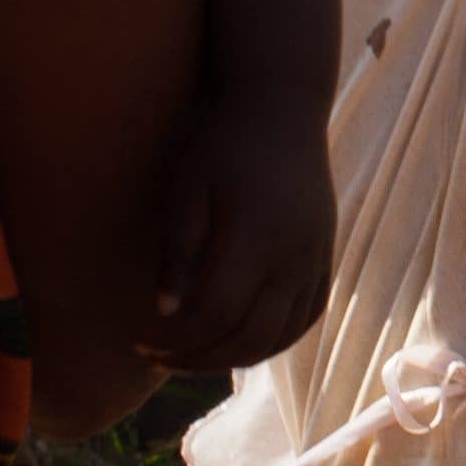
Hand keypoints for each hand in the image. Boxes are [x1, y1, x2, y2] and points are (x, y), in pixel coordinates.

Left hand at [148, 95, 333, 375]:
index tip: (140, 340)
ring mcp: (316, 260)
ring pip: (280, 337)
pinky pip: (304, 319)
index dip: (175, 339)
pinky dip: (271, 341)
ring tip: (191, 354)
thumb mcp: (186, 188)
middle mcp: (294, 257)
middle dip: (198, 357)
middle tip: (156, 356)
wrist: (283, 109)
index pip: (215, 314)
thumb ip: (178, 252)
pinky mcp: (325, 259)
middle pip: (249, 337)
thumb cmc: (222, 143)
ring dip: (232, 357)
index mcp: (256, 237)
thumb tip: (164, 314)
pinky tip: (237, 340)